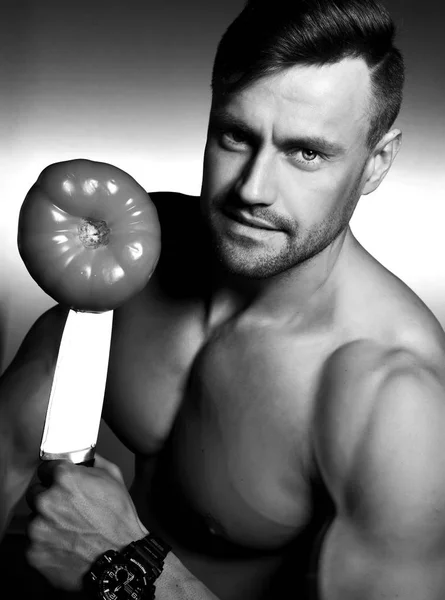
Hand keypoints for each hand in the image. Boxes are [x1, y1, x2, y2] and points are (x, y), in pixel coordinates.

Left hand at [25, 454, 147, 590]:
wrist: (121, 559)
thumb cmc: (119, 519)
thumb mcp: (114, 477)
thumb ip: (92, 462)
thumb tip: (82, 458)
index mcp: (64, 478)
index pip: (45, 468)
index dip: (55, 476)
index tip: (62, 485)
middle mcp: (46, 500)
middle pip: (36, 494)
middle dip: (49, 500)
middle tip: (70, 511)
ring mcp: (38, 528)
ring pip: (35, 520)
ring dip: (47, 523)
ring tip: (71, 531)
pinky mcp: (34, 553)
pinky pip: (35, 544)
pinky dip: (47, 545)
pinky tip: (67, 545)